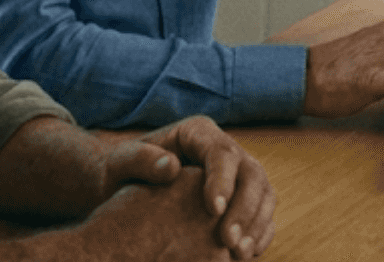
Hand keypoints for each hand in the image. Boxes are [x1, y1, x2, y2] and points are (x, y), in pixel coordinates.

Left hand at [101, 116, 273, 259]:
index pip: (222, 152)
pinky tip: (245, 256)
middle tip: (228, 242)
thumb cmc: (119, 171)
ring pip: (264, 194)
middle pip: (252, 173)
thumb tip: (170, 167)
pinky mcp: (240, 200)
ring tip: (238, 254)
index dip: (223, 180)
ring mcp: (236, 176)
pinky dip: (259, 234)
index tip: (213, 210)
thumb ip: (139, 160)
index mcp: (198, 134)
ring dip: (257, 225)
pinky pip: (262, 215)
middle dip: (245, 208)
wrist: (123, 186)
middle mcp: (224, 151)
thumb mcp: (120, 162)